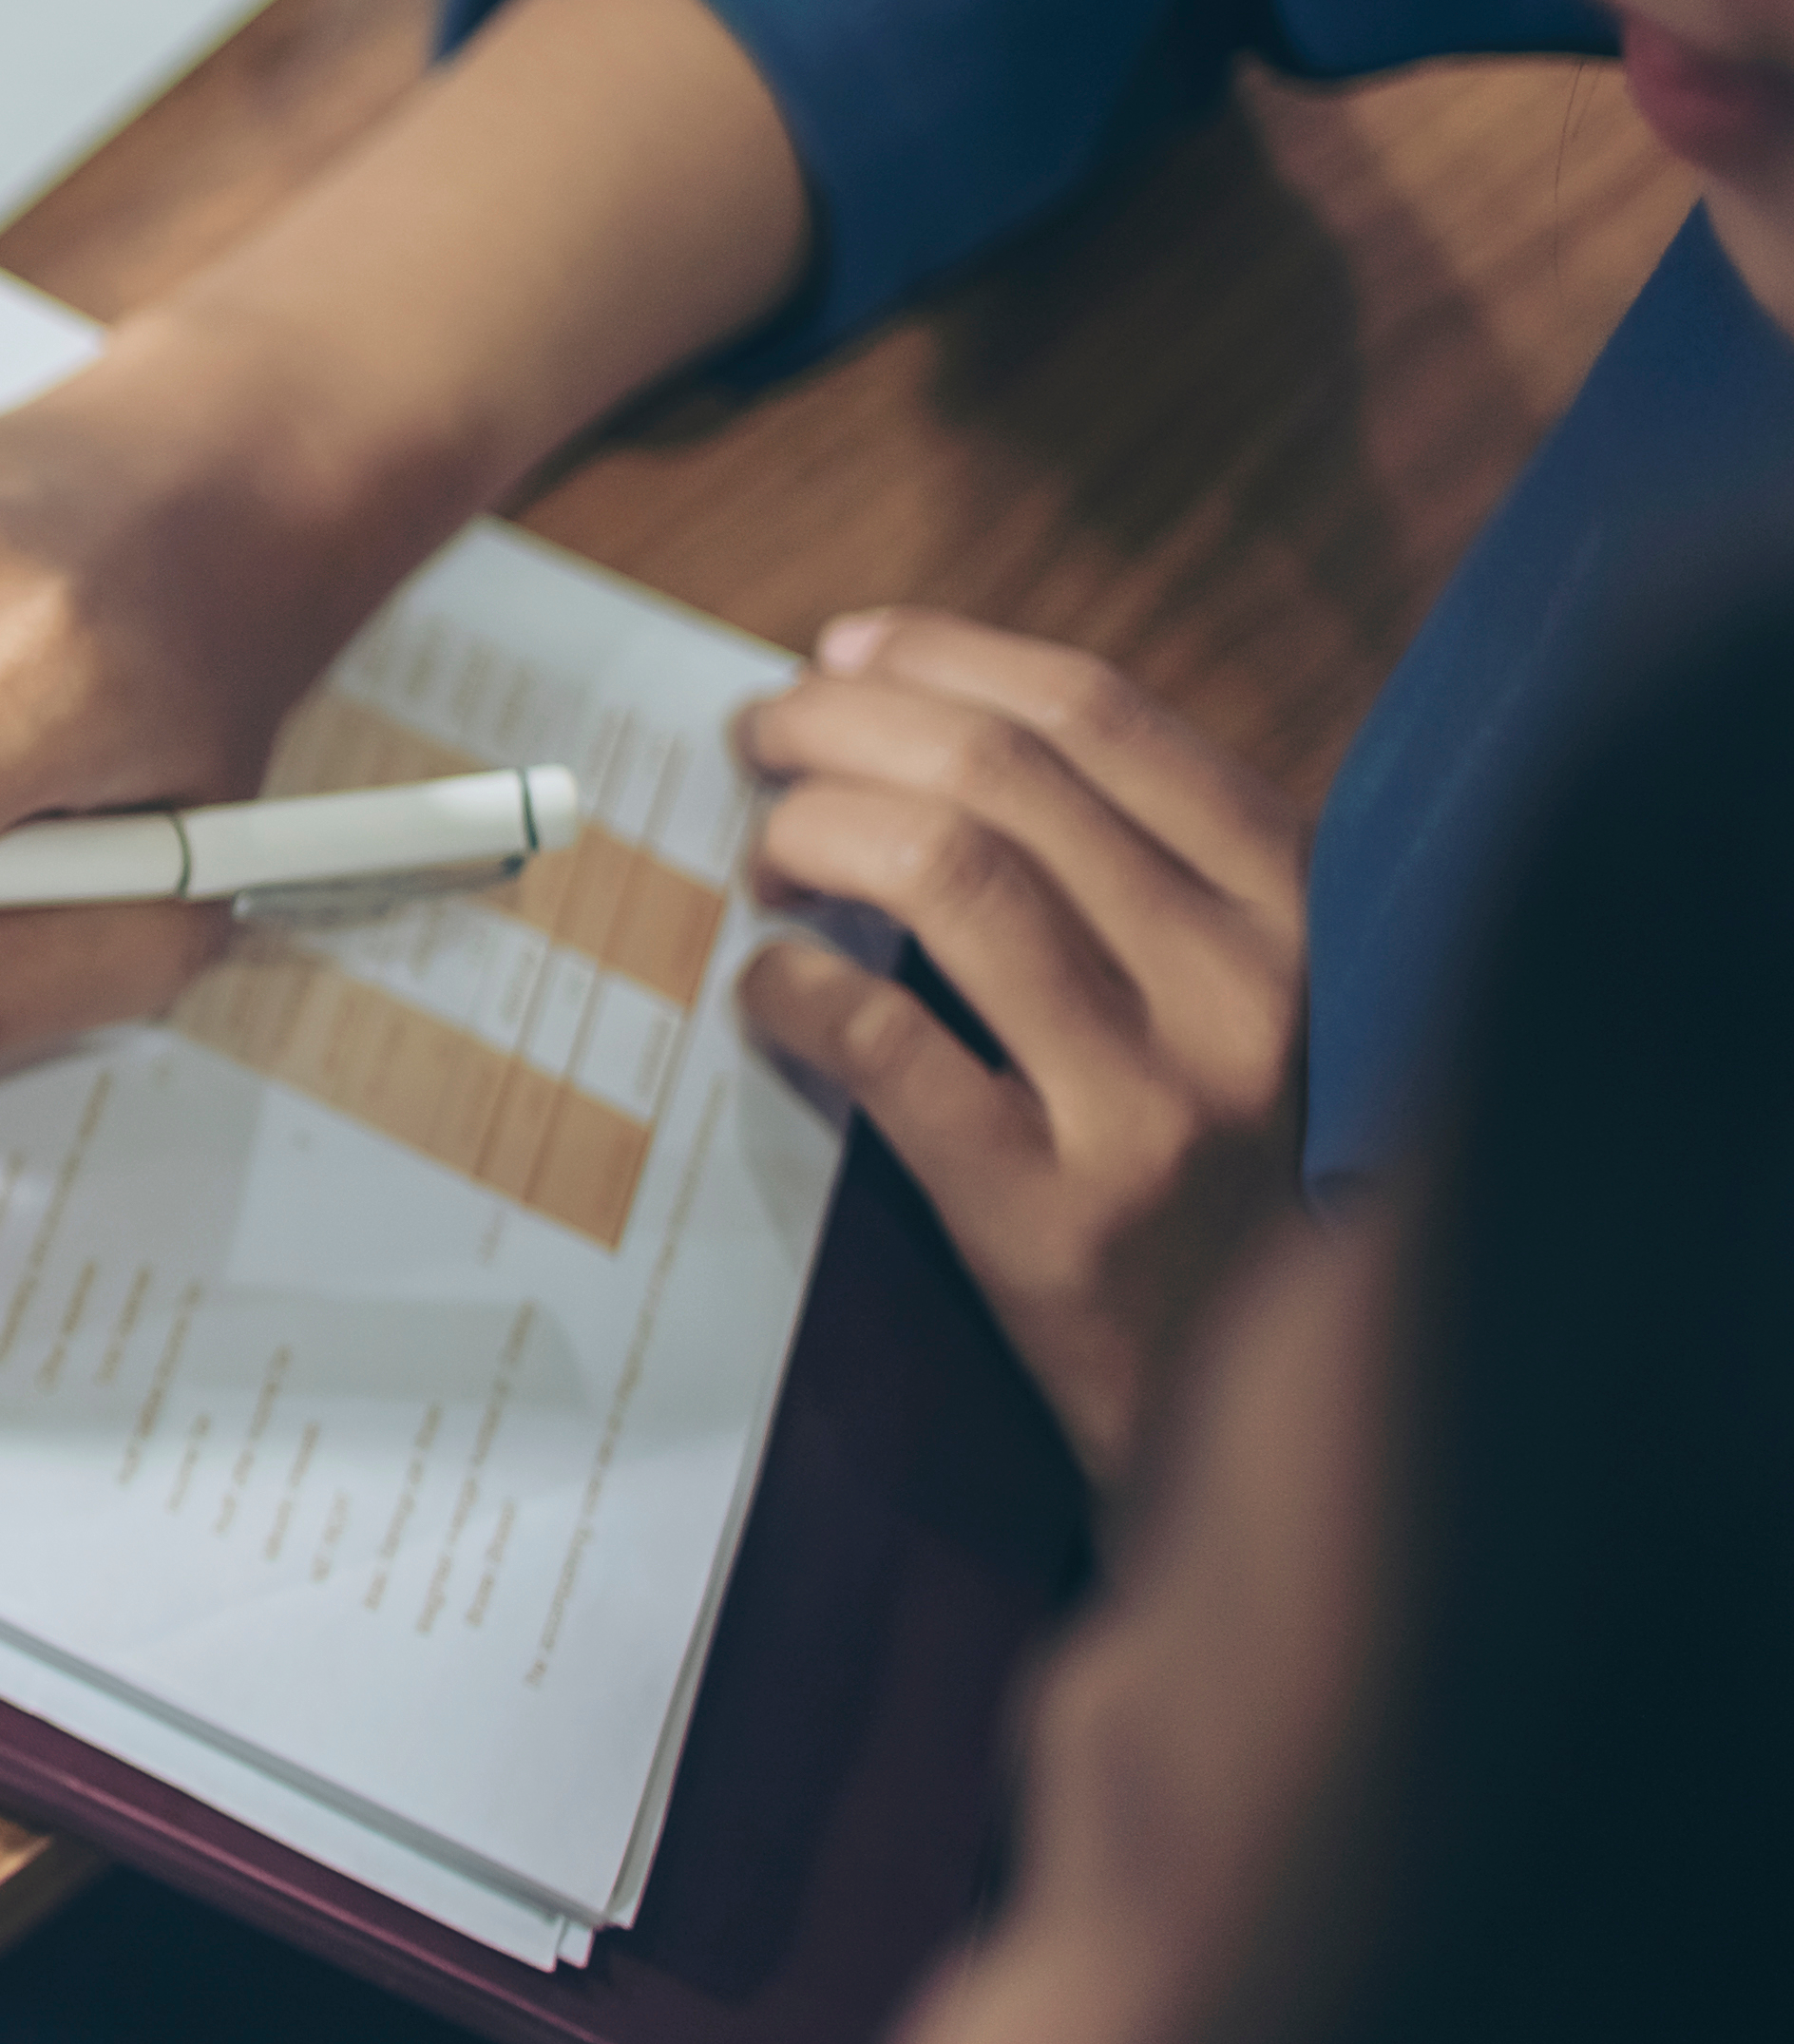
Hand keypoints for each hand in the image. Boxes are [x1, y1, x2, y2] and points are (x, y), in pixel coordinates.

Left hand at [735, 611, 1306, 1484]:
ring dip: (813, 833)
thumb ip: (1120, 860)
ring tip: (759, 853)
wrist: (1246, 1390)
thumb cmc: (1205, 1159)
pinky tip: (765, 985)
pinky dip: (797, 990)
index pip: (1100, 713)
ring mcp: (1154, 1104)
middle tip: (756, 739)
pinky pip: (888, 1046)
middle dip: (843, 728)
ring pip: (949, 877)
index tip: (837, 653)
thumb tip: (910, 712)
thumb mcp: (1227, 987)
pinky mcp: (1055, 1213)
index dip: (943, 658)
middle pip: (1001, 778)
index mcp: (1286, 903)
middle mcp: (1238, 986)